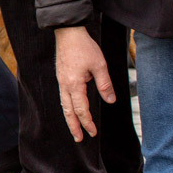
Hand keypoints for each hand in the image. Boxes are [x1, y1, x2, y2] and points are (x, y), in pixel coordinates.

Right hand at [54, 26, 114, 141]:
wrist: (68, 33)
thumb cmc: (84, 47)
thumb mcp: (100, 65)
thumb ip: (104, 84)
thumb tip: (110, 100)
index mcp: (74, 84)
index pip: (81, 109)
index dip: (87, 122)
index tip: (93, 132)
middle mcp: (65, 85)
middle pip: (68, 111)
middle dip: (74, 126)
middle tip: (79, 139)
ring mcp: (61, 81)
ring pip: (64, 105)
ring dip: (69, 118)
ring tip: (74, 128)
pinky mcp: (61, 76)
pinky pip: (63, 96)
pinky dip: (67, 107)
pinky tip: (70, 109)